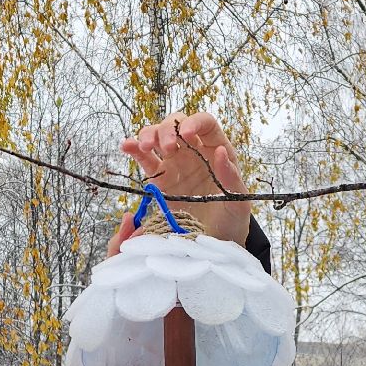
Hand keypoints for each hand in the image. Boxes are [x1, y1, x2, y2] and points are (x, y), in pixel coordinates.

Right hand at [113, 110, 250, 255]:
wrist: (214, 243)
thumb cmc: (232, 221)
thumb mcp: (239, 202)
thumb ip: (231, 178)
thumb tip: (220, 151)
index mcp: (216, 150)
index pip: (205, 124)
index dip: (194, 122)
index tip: (186, 135)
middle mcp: (194, 151)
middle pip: (176, 125)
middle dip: (167, 130)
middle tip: (166, 149)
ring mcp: (175, 163)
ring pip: (157, 136)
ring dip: (148, 135)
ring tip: (144, 147)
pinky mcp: (160, 179)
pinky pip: (144, 159)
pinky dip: (134, 149)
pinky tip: (126, 146)